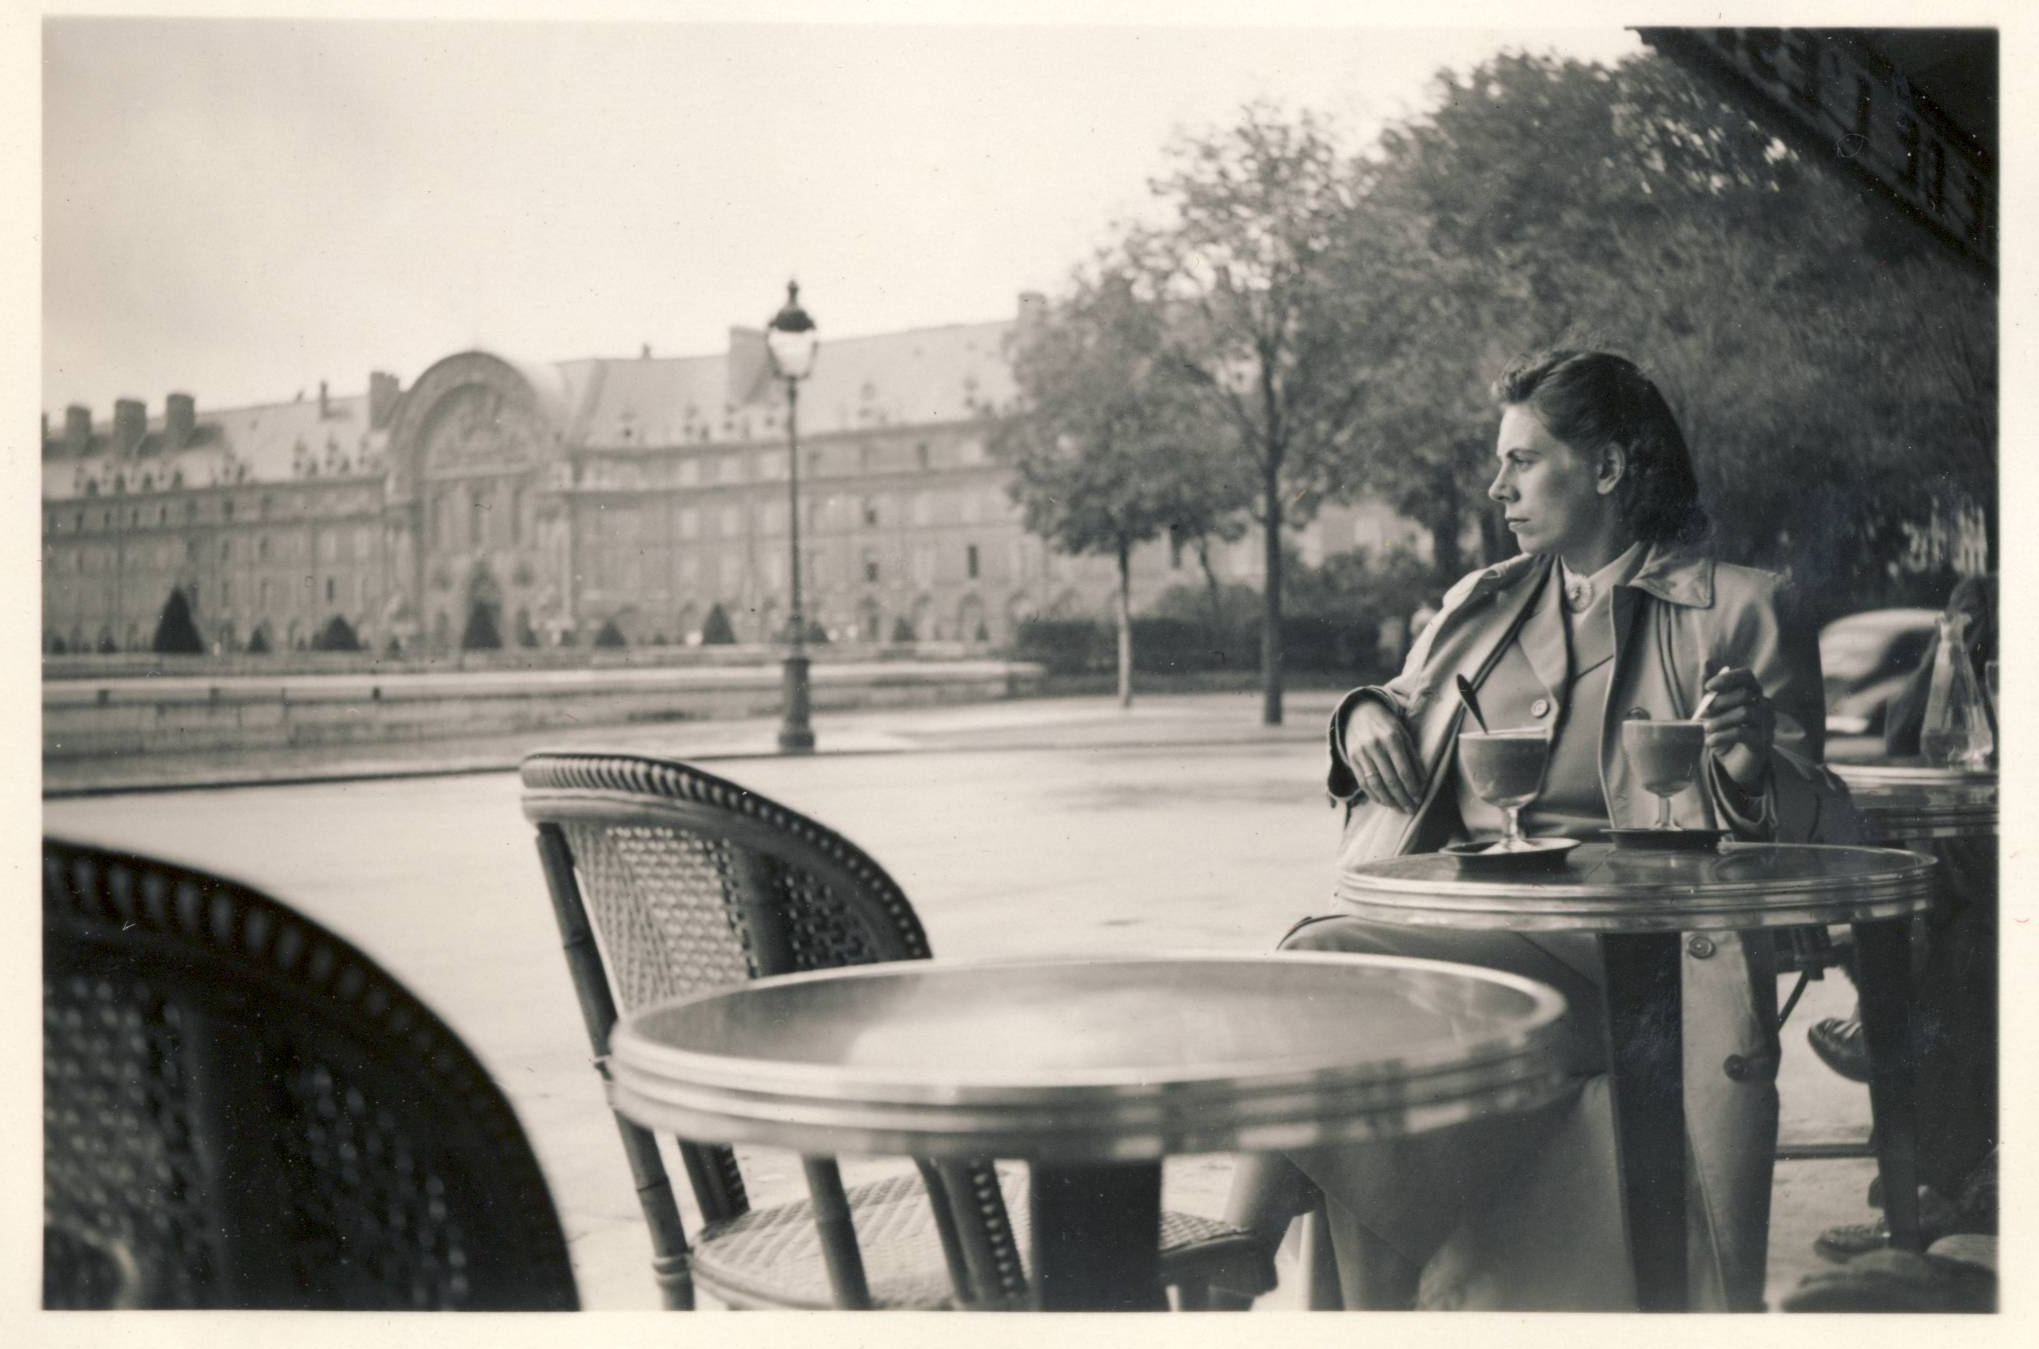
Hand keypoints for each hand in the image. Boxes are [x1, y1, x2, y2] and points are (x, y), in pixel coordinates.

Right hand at [1343, 698, 1421, 812]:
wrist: (1359, 713)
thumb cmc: (1387, 725)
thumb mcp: (1403, 734)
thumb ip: (1413, 756)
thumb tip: (1422, 781)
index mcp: (1391, 738)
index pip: (1403, 770)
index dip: (1412, 787)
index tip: (1419, 798)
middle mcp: (1374, 746)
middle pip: (1390, 779)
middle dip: (1402, 797)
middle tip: (1411, 809)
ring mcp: (1361, 754)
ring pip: (1375, 784)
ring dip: (1388, 800)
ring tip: (1399, 808)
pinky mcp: (1352, 760)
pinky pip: (1363, 783)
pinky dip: (1374, 795)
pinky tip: (1384, 802)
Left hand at [1701, 665, 1774, 790]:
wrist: (1733, 764)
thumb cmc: (1725, 733)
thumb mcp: (1713, 712)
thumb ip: (1710, 691)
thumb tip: (1706, 663)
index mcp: (1752, 694)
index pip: (1747, 676)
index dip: (1728, 678)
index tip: (1708, 687)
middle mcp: (1764, 706)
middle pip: (1744, 694)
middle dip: (1719, 703)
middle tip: (1704, 715)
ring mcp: (1767, 724)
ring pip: (1745, 713)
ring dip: (1719, 721)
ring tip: (1706, 729)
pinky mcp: (1763, 742)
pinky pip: (1743, 733)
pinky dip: (1722, 736)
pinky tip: (1710, 742)